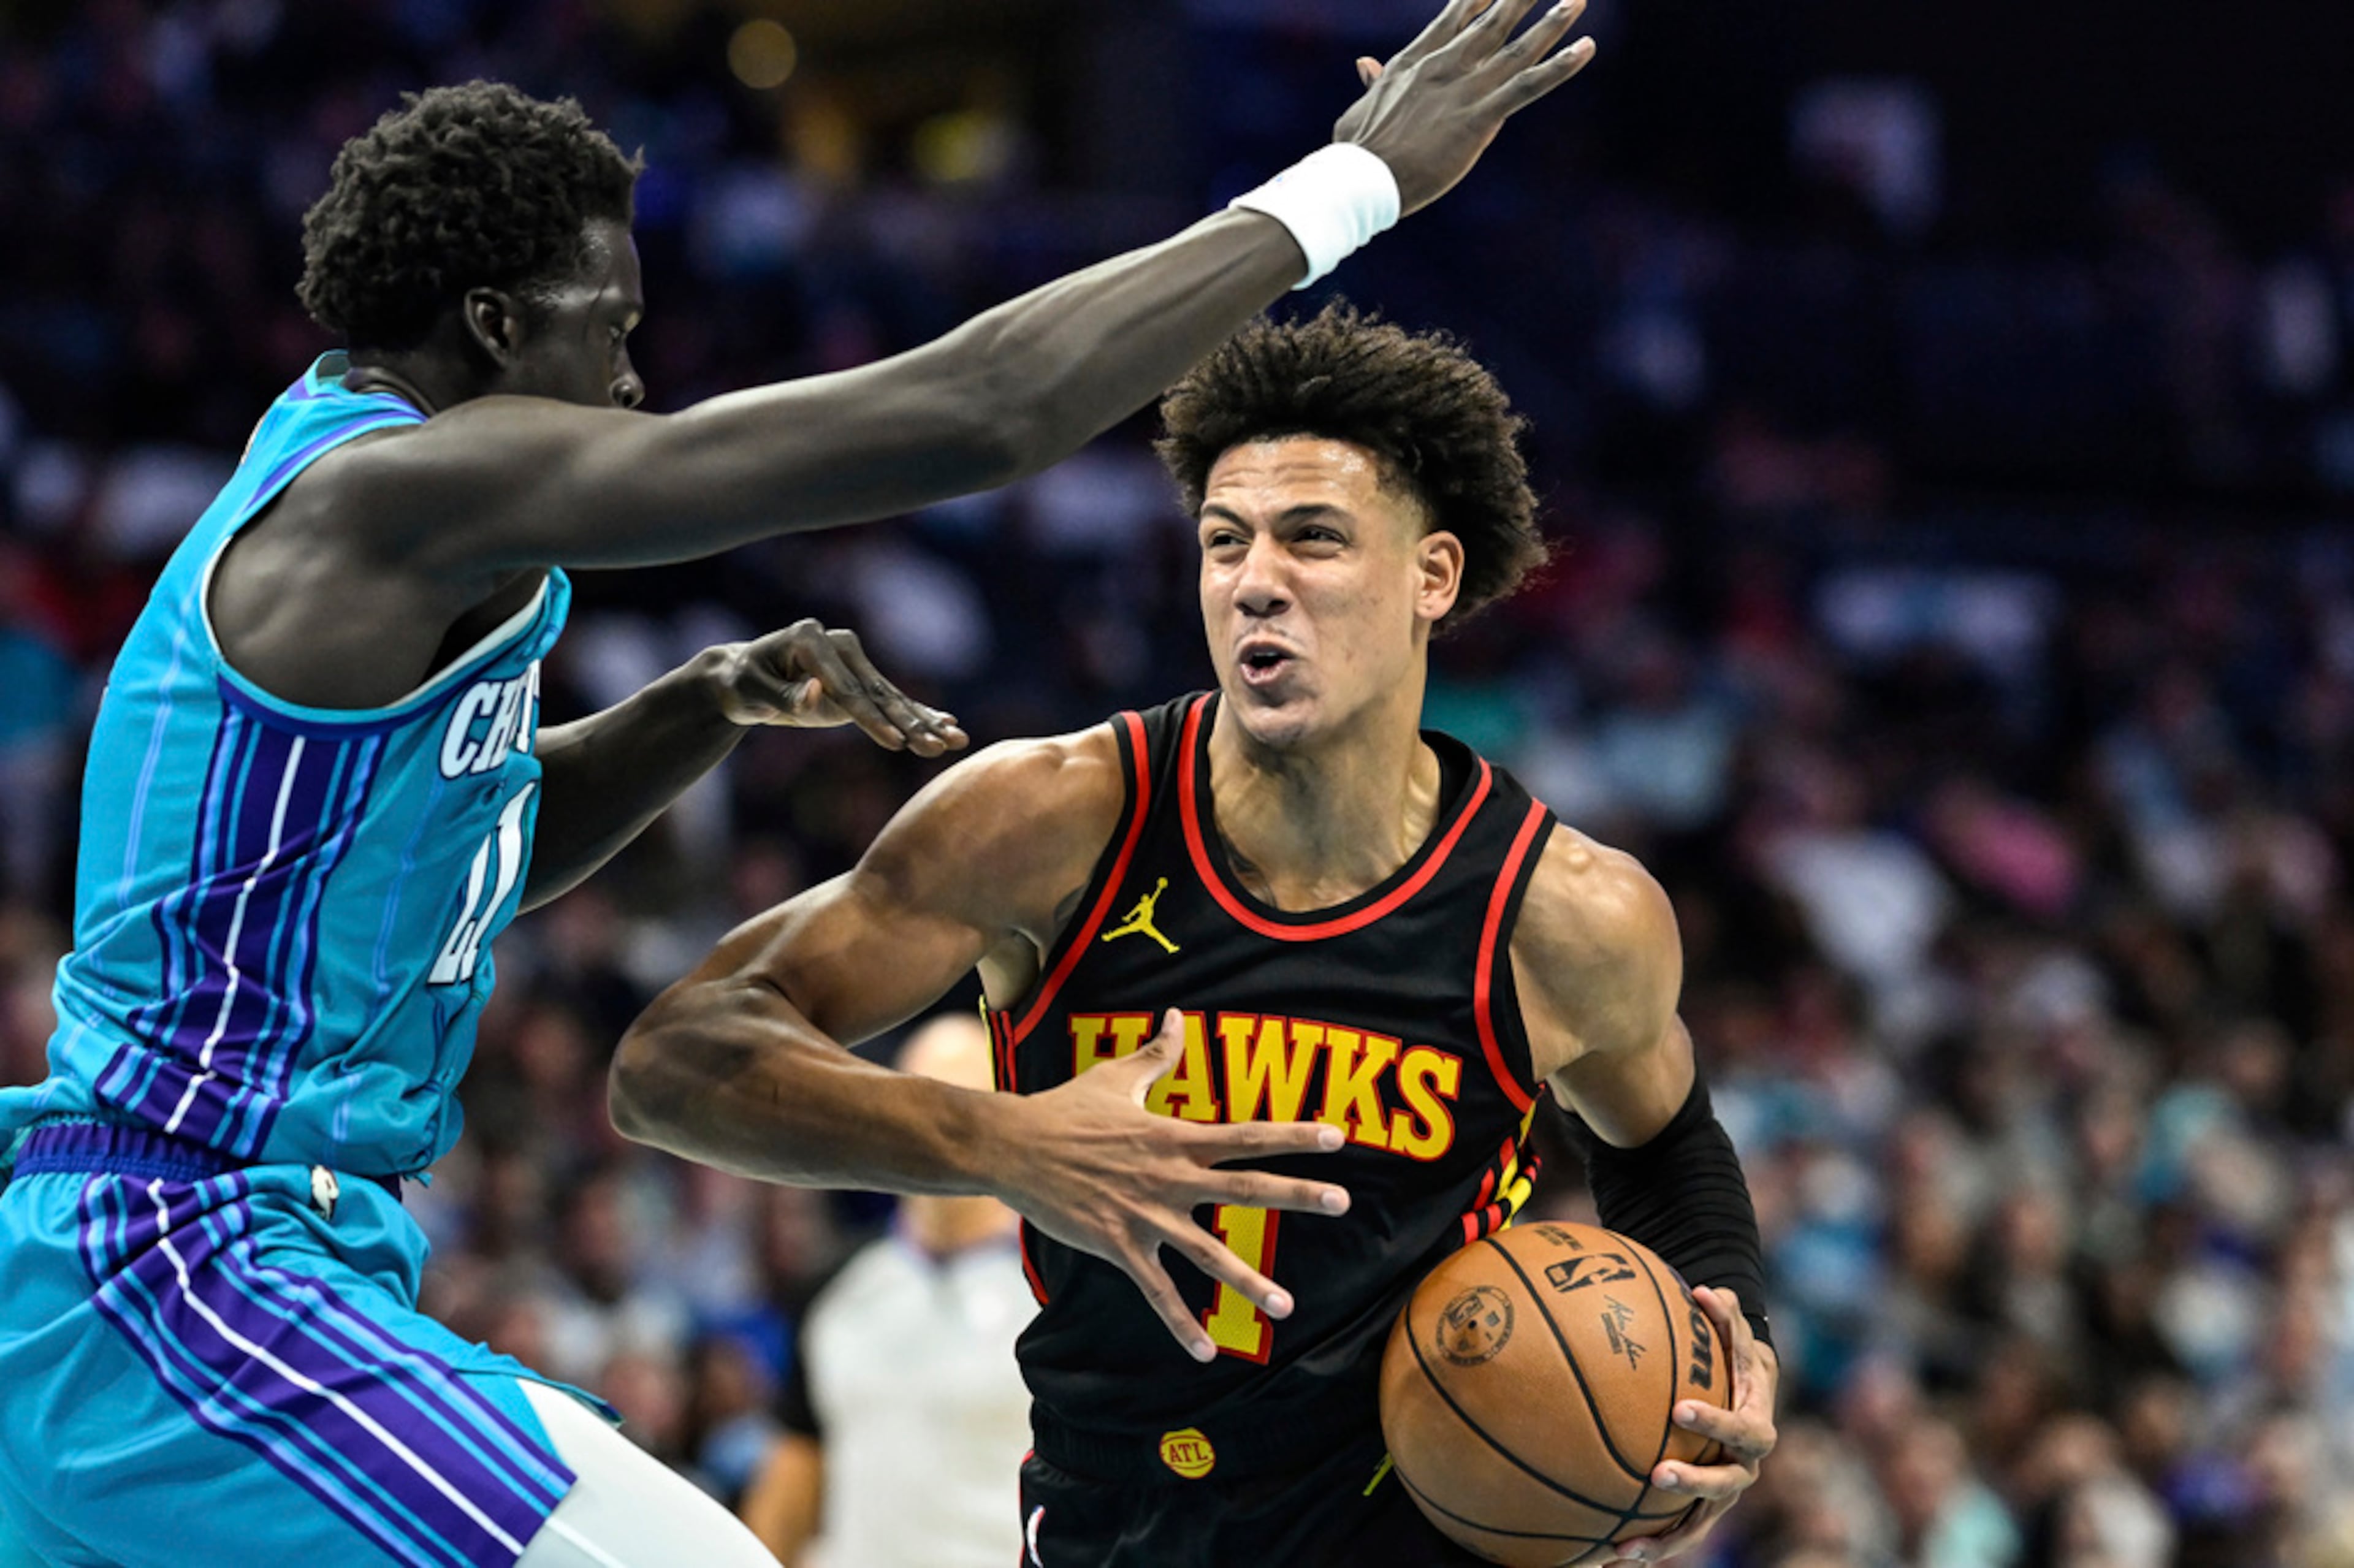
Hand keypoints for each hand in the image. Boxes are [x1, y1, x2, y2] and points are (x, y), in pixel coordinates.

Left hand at [710, 619, 968, 757]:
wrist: (742, 676)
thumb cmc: (742, 683)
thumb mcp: (751, 692)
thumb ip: (784, 695)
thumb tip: (817, 692)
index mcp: (811, 638)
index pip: (846, 688)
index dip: (871, 719)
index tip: (895, 743)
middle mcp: (839, 643)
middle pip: (878, 691)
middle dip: (911, 722)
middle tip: (941, 746)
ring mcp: (852, 658)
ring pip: (891, 696)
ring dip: (925, 722)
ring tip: (957, 741)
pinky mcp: (859, 676)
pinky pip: (890, 698)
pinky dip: (918, 714)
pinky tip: (947, 725)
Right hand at [989, 1010, 1351, 1361]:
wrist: (1013, 1147)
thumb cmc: (1065, 1111)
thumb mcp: (1115, 1077)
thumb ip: (1156, 1054)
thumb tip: (1176, 1014)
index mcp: (1174, 1137)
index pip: (1247, 1135)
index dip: (1293, 1135)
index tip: (1337, 1138)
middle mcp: (1170, 1177)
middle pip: (1246, 1187)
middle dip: (1297, 1194)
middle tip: (1342, 1202)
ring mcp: (1146, 1216)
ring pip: (1208, 1254)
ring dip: (1249, 1282)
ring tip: (1287, 1307)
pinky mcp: (1118, 1247)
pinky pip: (1156, 1292)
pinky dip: (1180, 1323)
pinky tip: (1204, 1351)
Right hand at [1335, 0, 1596, 214]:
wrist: (1361, 178)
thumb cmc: (1355, 151)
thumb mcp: (1359, 109)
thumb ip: (1372, 83)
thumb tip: (1365, 64)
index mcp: (1413, 64)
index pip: (1451, 20)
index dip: (1475, 0)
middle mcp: (1443, 67)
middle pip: (1490, 23)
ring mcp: (1463, 91)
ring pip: (1517, 49)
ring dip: (1552, 23)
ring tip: (1578, 1)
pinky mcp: (1479, 119)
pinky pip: (1527, 87)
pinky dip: (1560, 68)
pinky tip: (1586, 49)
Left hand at [1607, 1286, 1778, 1561]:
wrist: (1751, 1397)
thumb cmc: (1737, 1359)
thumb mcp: (1737, 1336)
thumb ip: (1725, 1315)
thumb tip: (1704, 1290)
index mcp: (1755, 1425)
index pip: (1743, 1428)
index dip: (1715, 1419)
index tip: (1680, 1408)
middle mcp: (1744, 1466)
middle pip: (1726, 1482)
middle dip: (1693, 1483)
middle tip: (1656, 1475)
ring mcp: (1724, 1492)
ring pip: (1700, 1523)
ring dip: (1667, 1537)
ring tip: (1628, 1548)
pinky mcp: (1702, 1510)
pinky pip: (1678, 1533)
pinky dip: (1652, 1545)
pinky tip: (1611, 1555)